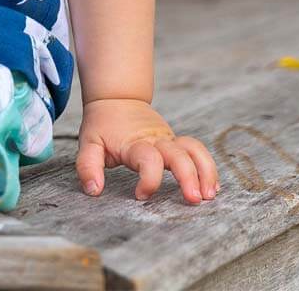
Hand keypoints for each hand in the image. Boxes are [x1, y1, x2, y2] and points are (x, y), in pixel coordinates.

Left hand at [77, 98, 219, 203]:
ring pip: (194, 150)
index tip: (140, 195)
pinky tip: (210, 186)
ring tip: (209, 195)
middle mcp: (155, 141)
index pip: (148, 159)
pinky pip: (197, 151)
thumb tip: (94, 190)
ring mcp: (168, 140)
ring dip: (205, 172)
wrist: (116, 98)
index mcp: (134, 143)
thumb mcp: (88, 142)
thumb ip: (88, 166)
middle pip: (179, 155)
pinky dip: (207, 168)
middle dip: (188, 177)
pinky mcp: (175, 142)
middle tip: (193, 199)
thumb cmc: (102, 124)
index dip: (149, 180)